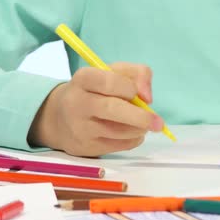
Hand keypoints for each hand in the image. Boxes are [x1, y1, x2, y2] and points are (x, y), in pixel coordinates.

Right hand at [28, 63, 163, 156]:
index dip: (129, 88)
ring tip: (143, 125)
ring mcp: (80, 127)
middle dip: (140, 117)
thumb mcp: (113, 72)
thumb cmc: (95, 91)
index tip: (138, 94)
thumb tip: (148, 97)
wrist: (61, 118)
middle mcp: (77, 102)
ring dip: (138, 129)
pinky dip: (133, 140)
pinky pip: (118, 146)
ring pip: (118, 131)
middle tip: (158, 122)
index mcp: (84, 78)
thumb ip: (137, 74)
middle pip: (112, 108)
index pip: (109, 81)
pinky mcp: (86, 147)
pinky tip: (132, 133)